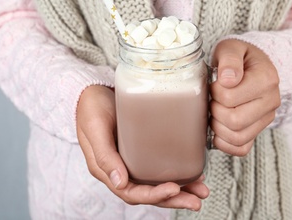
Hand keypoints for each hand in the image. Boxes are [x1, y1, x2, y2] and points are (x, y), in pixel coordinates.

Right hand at [76, 85, 208, 209]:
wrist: (93, 91)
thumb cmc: (91, 108)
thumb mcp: (95, 129)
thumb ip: (104, 156)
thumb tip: (120, 183)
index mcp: (107, 170)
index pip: (131, 193)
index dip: (154, 195)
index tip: (175, 189)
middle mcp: (120, 169)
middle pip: (148, 193)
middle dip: (173, 199)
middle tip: (196, 200)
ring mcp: (131, 160)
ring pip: (155, 183)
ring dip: (179, 190)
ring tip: (200, 189)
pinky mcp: (139, 149)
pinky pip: (157, 167)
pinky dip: (175, 172)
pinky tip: (190, 170)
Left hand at [210, 39, 280, 155]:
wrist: (253, 66)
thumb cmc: (240, 58)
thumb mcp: (232, 48)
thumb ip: (230, 58)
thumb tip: (227, 79)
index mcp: (266, 79)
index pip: (230, 97)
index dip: (214, 92)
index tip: (214, 83)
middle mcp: (271, 102)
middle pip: (234, 121)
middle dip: (215, 111)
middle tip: (212, 99)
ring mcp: (266, 119)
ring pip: (237, 137)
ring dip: (218, 127)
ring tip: (215, 112)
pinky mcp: (258, 131)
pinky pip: (241, 149)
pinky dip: (225, 143)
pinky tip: (218, 128)